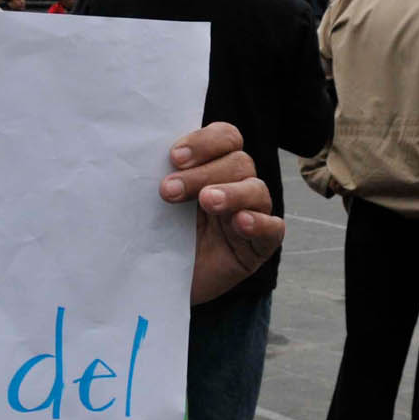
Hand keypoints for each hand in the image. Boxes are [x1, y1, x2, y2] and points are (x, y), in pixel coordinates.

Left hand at [159, 122, 284, 304]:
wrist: (155, 281)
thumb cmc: (154, 235)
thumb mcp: (153, 202)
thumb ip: (160, 176)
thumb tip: (144, 153)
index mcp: (212, 166)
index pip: (225, 137)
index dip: (204, 142)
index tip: (174, 157)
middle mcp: (235, 185)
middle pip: (239, 162)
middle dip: (203, 173)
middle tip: (168, 191)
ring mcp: (250, 214)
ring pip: (257, 189)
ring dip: (231, 192)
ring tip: (207, 202)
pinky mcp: (258, 247)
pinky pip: (273, 229)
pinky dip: (260, 222)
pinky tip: (240, 223)